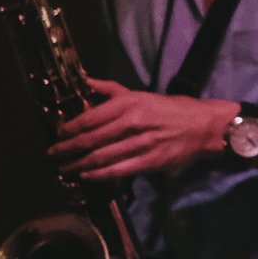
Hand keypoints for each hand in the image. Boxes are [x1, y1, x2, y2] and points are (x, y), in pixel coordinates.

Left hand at [53, 83, 233, 181]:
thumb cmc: (170, 108)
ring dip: (78, 165)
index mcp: (129, 103)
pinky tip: (86, 176)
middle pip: (91, 139)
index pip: (91, 117)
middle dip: (68, 149)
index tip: (59, 134)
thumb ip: (110, 91)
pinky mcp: (150, 161)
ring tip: (65, 168)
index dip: (70, 128)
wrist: (204, 125)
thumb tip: (85, 82)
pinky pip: (118, 170)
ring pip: (101, 157)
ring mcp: (141, 143)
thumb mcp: (140, 94)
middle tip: (54, 154)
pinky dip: (99, 175)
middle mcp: (133, 122)